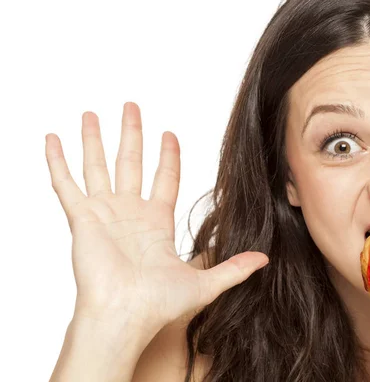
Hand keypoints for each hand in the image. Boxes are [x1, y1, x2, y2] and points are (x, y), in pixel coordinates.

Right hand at [45, 102, 267, 332]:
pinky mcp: (82, 218)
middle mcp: (129, 213)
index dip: (168, 155)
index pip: (164, 178)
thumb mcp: (204, 282)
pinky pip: (65, 184)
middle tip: (132, 106)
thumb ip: (234, 268)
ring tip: (93, 112)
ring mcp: (104, 213)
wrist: (126, 316)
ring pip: (97, 166)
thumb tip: (265, 259)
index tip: (170, 133)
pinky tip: (52, 138)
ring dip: (94, 139)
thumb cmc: (158, 304)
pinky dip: (57, 162)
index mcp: (156, 223)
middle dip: (132, 133)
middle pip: (130, 162)